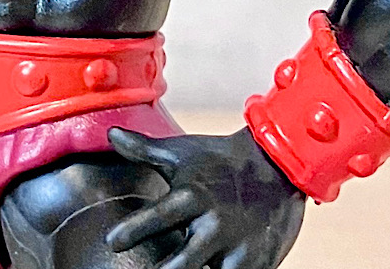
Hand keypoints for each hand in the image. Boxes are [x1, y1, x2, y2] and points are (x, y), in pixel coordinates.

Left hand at [107, 126, 304, 268]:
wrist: (278, 164)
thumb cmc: (220, 160)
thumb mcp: (182, 153)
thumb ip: (144, 150)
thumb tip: (110, 133)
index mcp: (192, 196)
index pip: (158, 216)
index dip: (135, 230)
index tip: (112, 241)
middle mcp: (213, 224)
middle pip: (183, 262)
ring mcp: (237, 248)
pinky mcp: (257, 264)